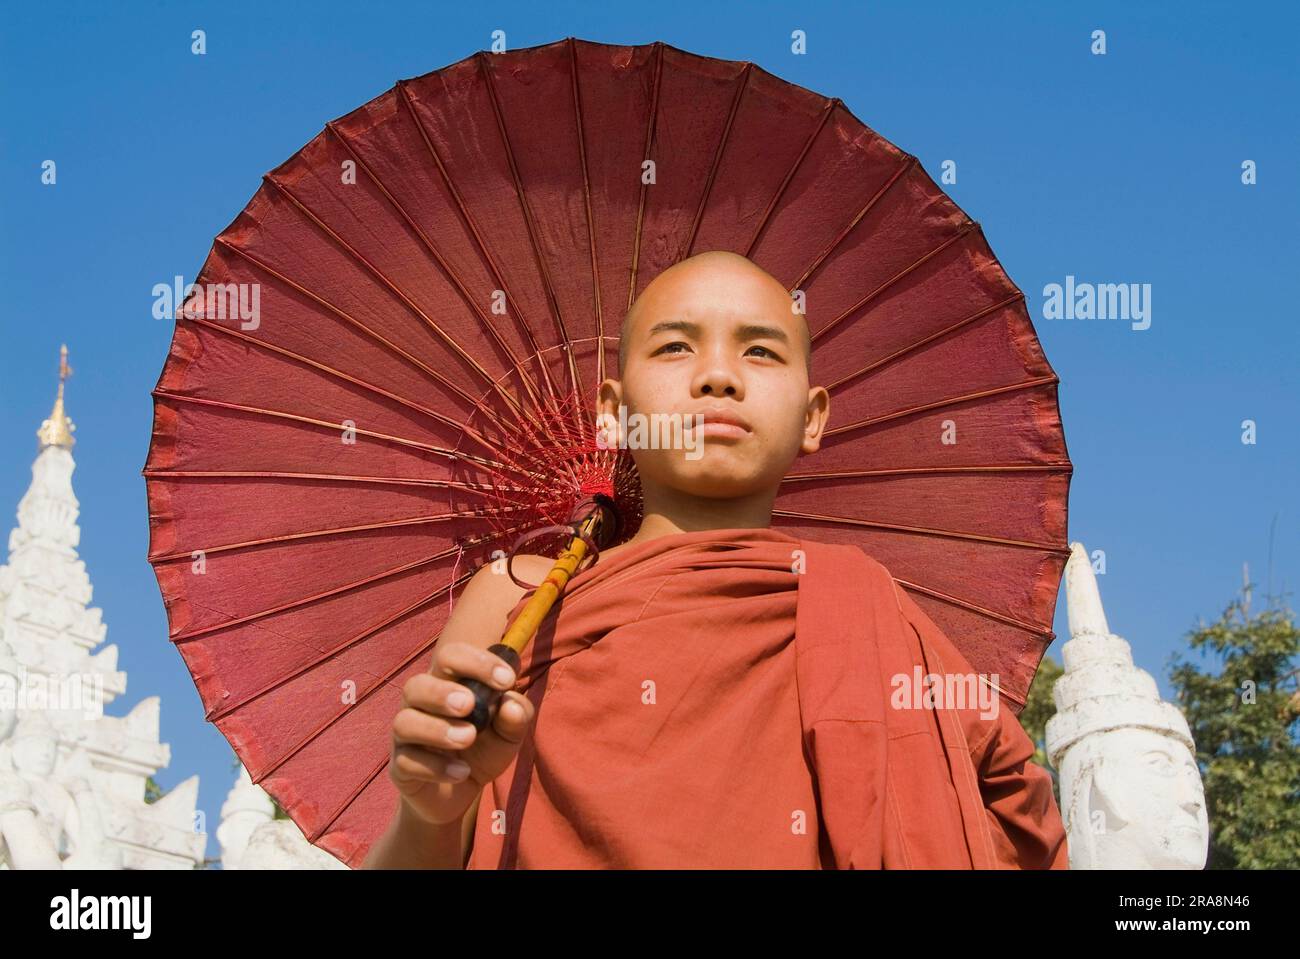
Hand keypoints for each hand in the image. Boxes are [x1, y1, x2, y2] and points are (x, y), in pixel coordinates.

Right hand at [387, 640, 535, 826]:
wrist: (460, 794)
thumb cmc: (482, 750)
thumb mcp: (508, 735)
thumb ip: (516, 716)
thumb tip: (512, 703)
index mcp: (447, 684)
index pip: (451, 657)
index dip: (477, 662)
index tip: (507, 679)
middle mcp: (420, 704)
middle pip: (416, 685)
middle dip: (442, 692)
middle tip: (468, 704)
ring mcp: (406, 736)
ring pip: (404, 722)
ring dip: (437, 729)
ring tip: (467, 738)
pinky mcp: (400, 767)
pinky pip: (407, 762)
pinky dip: (436, 767)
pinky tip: (462, 771)